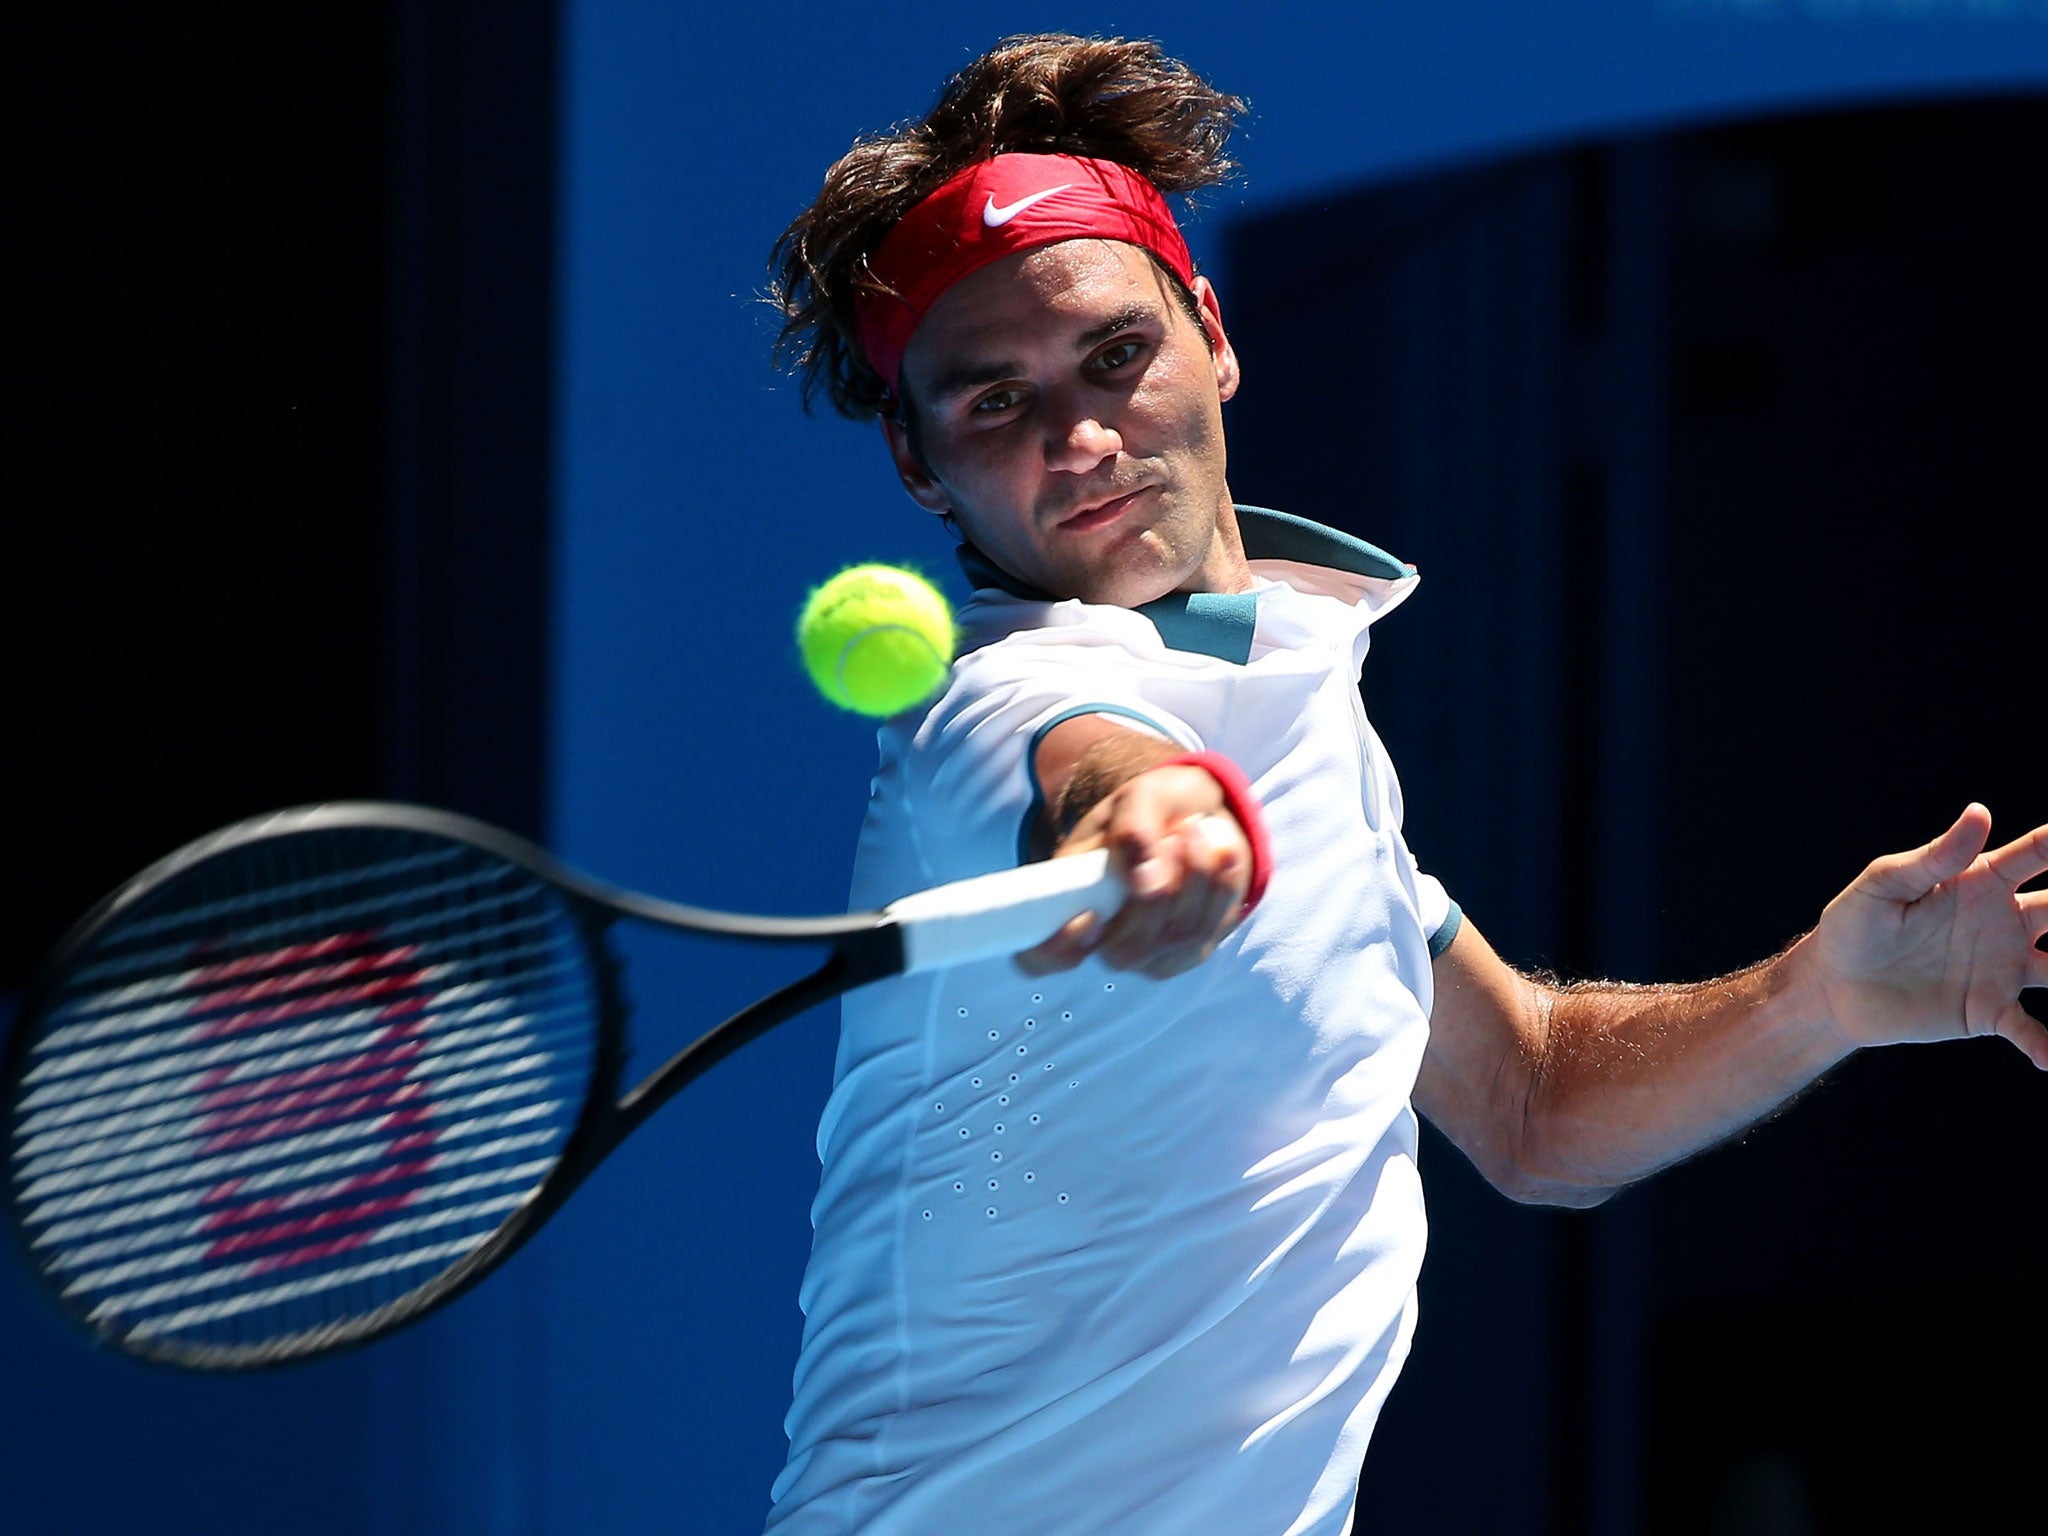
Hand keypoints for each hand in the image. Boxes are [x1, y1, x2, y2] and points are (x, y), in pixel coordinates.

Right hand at [1017, 764, 1251, 979]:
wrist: (1192, 815)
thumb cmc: (1150, 810)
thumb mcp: (1139, 797)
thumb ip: (1134, 829)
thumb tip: (1144, 878)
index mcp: (1064, 899)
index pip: (1038, 956)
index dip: (1055, 950)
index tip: (1089, 916)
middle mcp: (1102, 938)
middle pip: (1125, 952)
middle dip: (1158, 896)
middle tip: (1174, 836)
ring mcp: (1148, 952)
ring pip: (1176, 938)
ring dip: (1197, 878)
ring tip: (1195, 830)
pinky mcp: (1189, 951)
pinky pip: (1211, 930)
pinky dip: (1222, 886)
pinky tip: (1220, 852)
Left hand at [1806, 804, 2047, 1066]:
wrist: (1833, 987)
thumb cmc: (1854, 926)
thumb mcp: (1884, 886)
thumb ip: (1933, 858)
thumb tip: (1980, 814)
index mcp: (1981, 883)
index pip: (2036, 856)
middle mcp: (2005, 922)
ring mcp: (2003, 968)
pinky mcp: (1989, 1010)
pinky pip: (2030, 1029)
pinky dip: (2046, 1044)